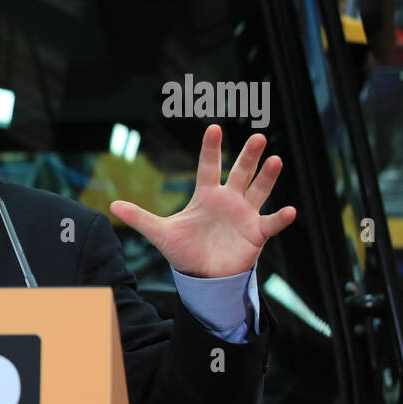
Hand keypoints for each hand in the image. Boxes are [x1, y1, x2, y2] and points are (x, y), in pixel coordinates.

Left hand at [110, 124, 295, 277]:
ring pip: (259, 190)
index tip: (214, 128)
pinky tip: (291, 210)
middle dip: (249, 156)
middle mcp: (229, 200)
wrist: (202, 276)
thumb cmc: (184, 250)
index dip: (211, 149)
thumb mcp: (160, 233)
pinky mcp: (257, 233)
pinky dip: (281, 218)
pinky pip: (272, 223)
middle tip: (257, 137)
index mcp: (206, 196)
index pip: (209, 167)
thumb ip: (139, 218)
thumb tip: (111, 205)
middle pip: (240, 172)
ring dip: (268, 177)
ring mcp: (245, 215)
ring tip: (275, 160)